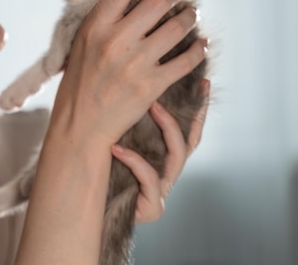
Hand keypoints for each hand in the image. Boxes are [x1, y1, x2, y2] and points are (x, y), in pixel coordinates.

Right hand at [50, 0, 206, 144]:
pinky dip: (199, 50)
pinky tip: (202, 46)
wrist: (80, 126)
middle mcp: (116, 40)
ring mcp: (135, 62)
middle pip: (158, 0)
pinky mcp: (152, 85)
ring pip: (177, 27)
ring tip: (191, 15)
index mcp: (95, 26)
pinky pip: (187, 60)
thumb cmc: (79, 85)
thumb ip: (102, 22)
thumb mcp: (81, 46)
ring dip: (189, 18)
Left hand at [111, 78, 210, 223]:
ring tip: (152, 107)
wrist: (93, 213)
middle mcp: (168, 176)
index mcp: (165, 162)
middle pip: (189, 142)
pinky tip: (116, 148)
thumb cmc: (104, 176)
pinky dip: (133, 160)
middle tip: (170, 92)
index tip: (204, 83)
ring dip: (166, 128)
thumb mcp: (120, 144)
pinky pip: (148, 178)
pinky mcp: (152, 207)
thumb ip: (130, 125)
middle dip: (187, 115)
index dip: (200, 110)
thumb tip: (130, 90)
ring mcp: (162, 192)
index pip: (190, 132)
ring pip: (176, 157)